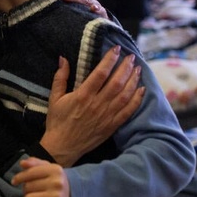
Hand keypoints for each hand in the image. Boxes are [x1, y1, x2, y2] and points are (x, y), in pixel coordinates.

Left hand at [11, 157, 70, 196]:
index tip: (14, 181)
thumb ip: (35, 163)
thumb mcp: (49, 168)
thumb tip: (22, 163)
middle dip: (26, 189)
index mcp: (55, 170)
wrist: (75, 195)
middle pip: (27, 187)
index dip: (19, 177)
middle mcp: (57, 183)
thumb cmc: (57, 180)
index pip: (30, 173)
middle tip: (32, 191)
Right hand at [40, 47, 145, 166]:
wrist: (62, 147)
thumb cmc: (57, 122)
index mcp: (83, 96)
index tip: (116, 49)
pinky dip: (136, 100)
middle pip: (116, 82)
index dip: (110, 59)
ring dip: (133, 80)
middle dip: (126, 67)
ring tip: (138, 69)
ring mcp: (106, 116)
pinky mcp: (111, 126)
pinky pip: (128, 112)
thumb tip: (63, 58)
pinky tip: (142, 90)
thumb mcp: (54, 98)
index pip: (101, 73)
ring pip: (125, 95)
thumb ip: (60, 77)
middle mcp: (97, 104)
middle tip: (131, 56)